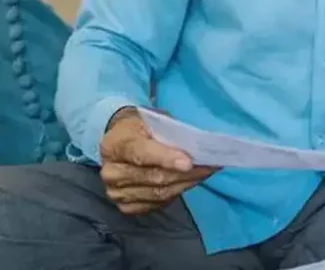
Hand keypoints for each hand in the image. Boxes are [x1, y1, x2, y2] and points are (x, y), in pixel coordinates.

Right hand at [98, 108, 217, 214]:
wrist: (122, 142)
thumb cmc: (142, 128)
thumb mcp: (153, 121)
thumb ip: (170, 134)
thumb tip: (195, 148)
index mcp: (115, 145)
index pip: (141, 154)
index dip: (166, 158)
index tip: (189, 162)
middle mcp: (111, 172)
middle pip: (154, 177)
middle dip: (186, 173)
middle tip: (211, 166)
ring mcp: (115, 192)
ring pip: (158, 193)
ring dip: (186, 184)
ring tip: (206, 173)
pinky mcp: (125, 206)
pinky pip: (156, 204)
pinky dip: (177, 193)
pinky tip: (189, 182)